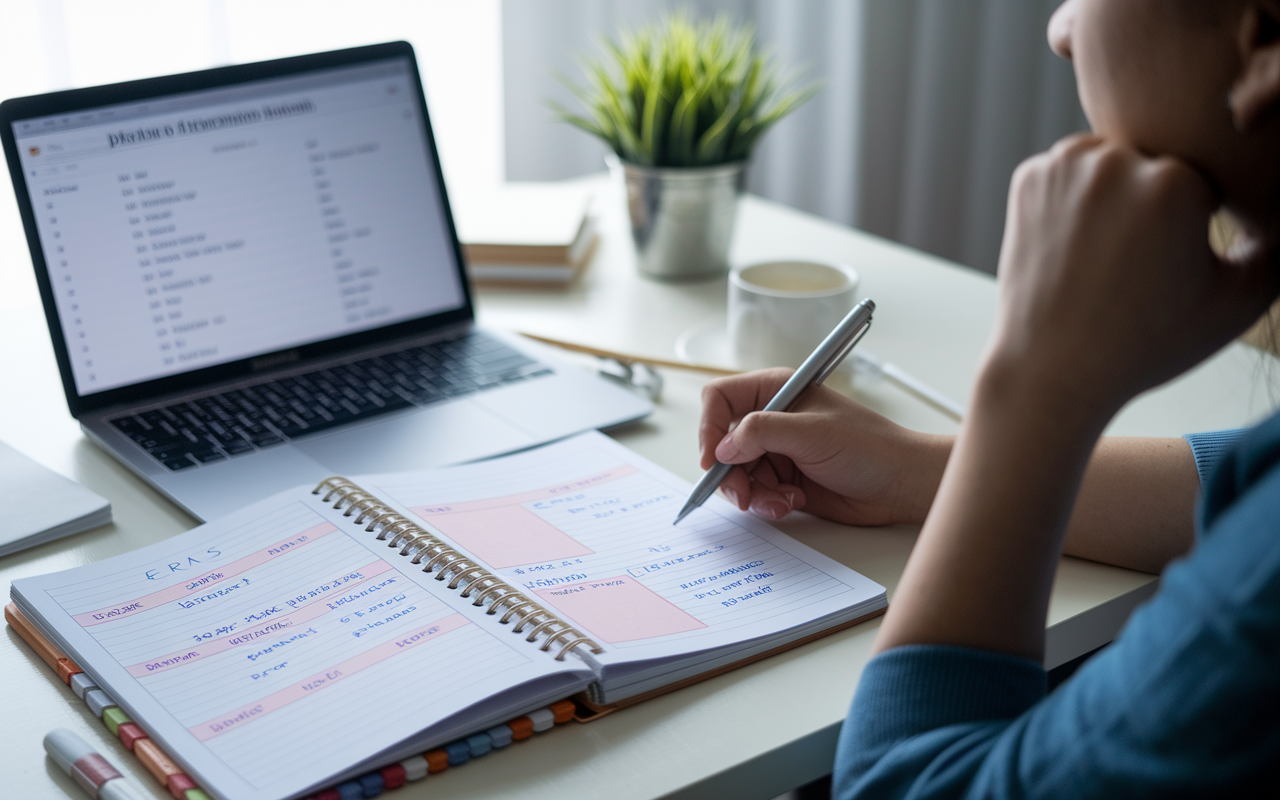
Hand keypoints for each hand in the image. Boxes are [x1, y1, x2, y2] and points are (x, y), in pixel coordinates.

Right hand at [698, 368, 951, 523]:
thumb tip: (722, 448)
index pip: (721, 399)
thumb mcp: (811, 432)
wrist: (900, 484)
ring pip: (736, 474)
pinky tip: (792, 502)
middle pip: (722, 444)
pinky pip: (755, 494)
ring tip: (780, 500)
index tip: (714, 459)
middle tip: (745, 494)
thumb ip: (761, 433)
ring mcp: (777, 451)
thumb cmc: (869, 446)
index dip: (710, 428)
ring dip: (752, 493)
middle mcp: (772, 419)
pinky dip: (767, 503)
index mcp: (776, 391)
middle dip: (731, 473)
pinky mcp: (783, 479)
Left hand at [988, 134, 1278, 419]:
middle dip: (1152, 205)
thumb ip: (1278, 249)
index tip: (1170, 265)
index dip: (1194, 225)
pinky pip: (1065, 173)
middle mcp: (1117, 161)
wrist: (1053, 370)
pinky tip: (1073, 246)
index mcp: (1178, 182)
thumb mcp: (1238, 302)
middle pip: (1153, 165)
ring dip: (1112, 192)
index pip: (1204, 181)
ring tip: (1106, 253)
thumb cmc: (1147, 344)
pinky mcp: (1027, 180)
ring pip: (1108, 161)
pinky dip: (1071, 199)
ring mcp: (1064, 168)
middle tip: (1135, 264)